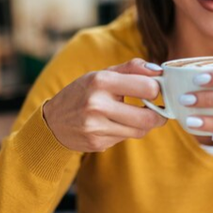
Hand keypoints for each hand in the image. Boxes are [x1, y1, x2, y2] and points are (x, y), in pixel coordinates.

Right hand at [43, 58, 166, 152]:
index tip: (156, 90)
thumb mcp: (102, 74)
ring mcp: (96, 126)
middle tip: (160, 110)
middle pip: (148, 117)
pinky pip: (125, 138)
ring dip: (144, 124)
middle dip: (159, 114)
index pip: (147, 87)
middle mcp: (97, 104)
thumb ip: (131, 68)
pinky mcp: (97, 143)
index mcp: (101, 81)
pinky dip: (127, 131)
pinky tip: (116, 124)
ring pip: (140, 131)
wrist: (53, 121)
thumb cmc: (83, 93)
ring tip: (137, 115)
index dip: (157, 90)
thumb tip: (159, 70)